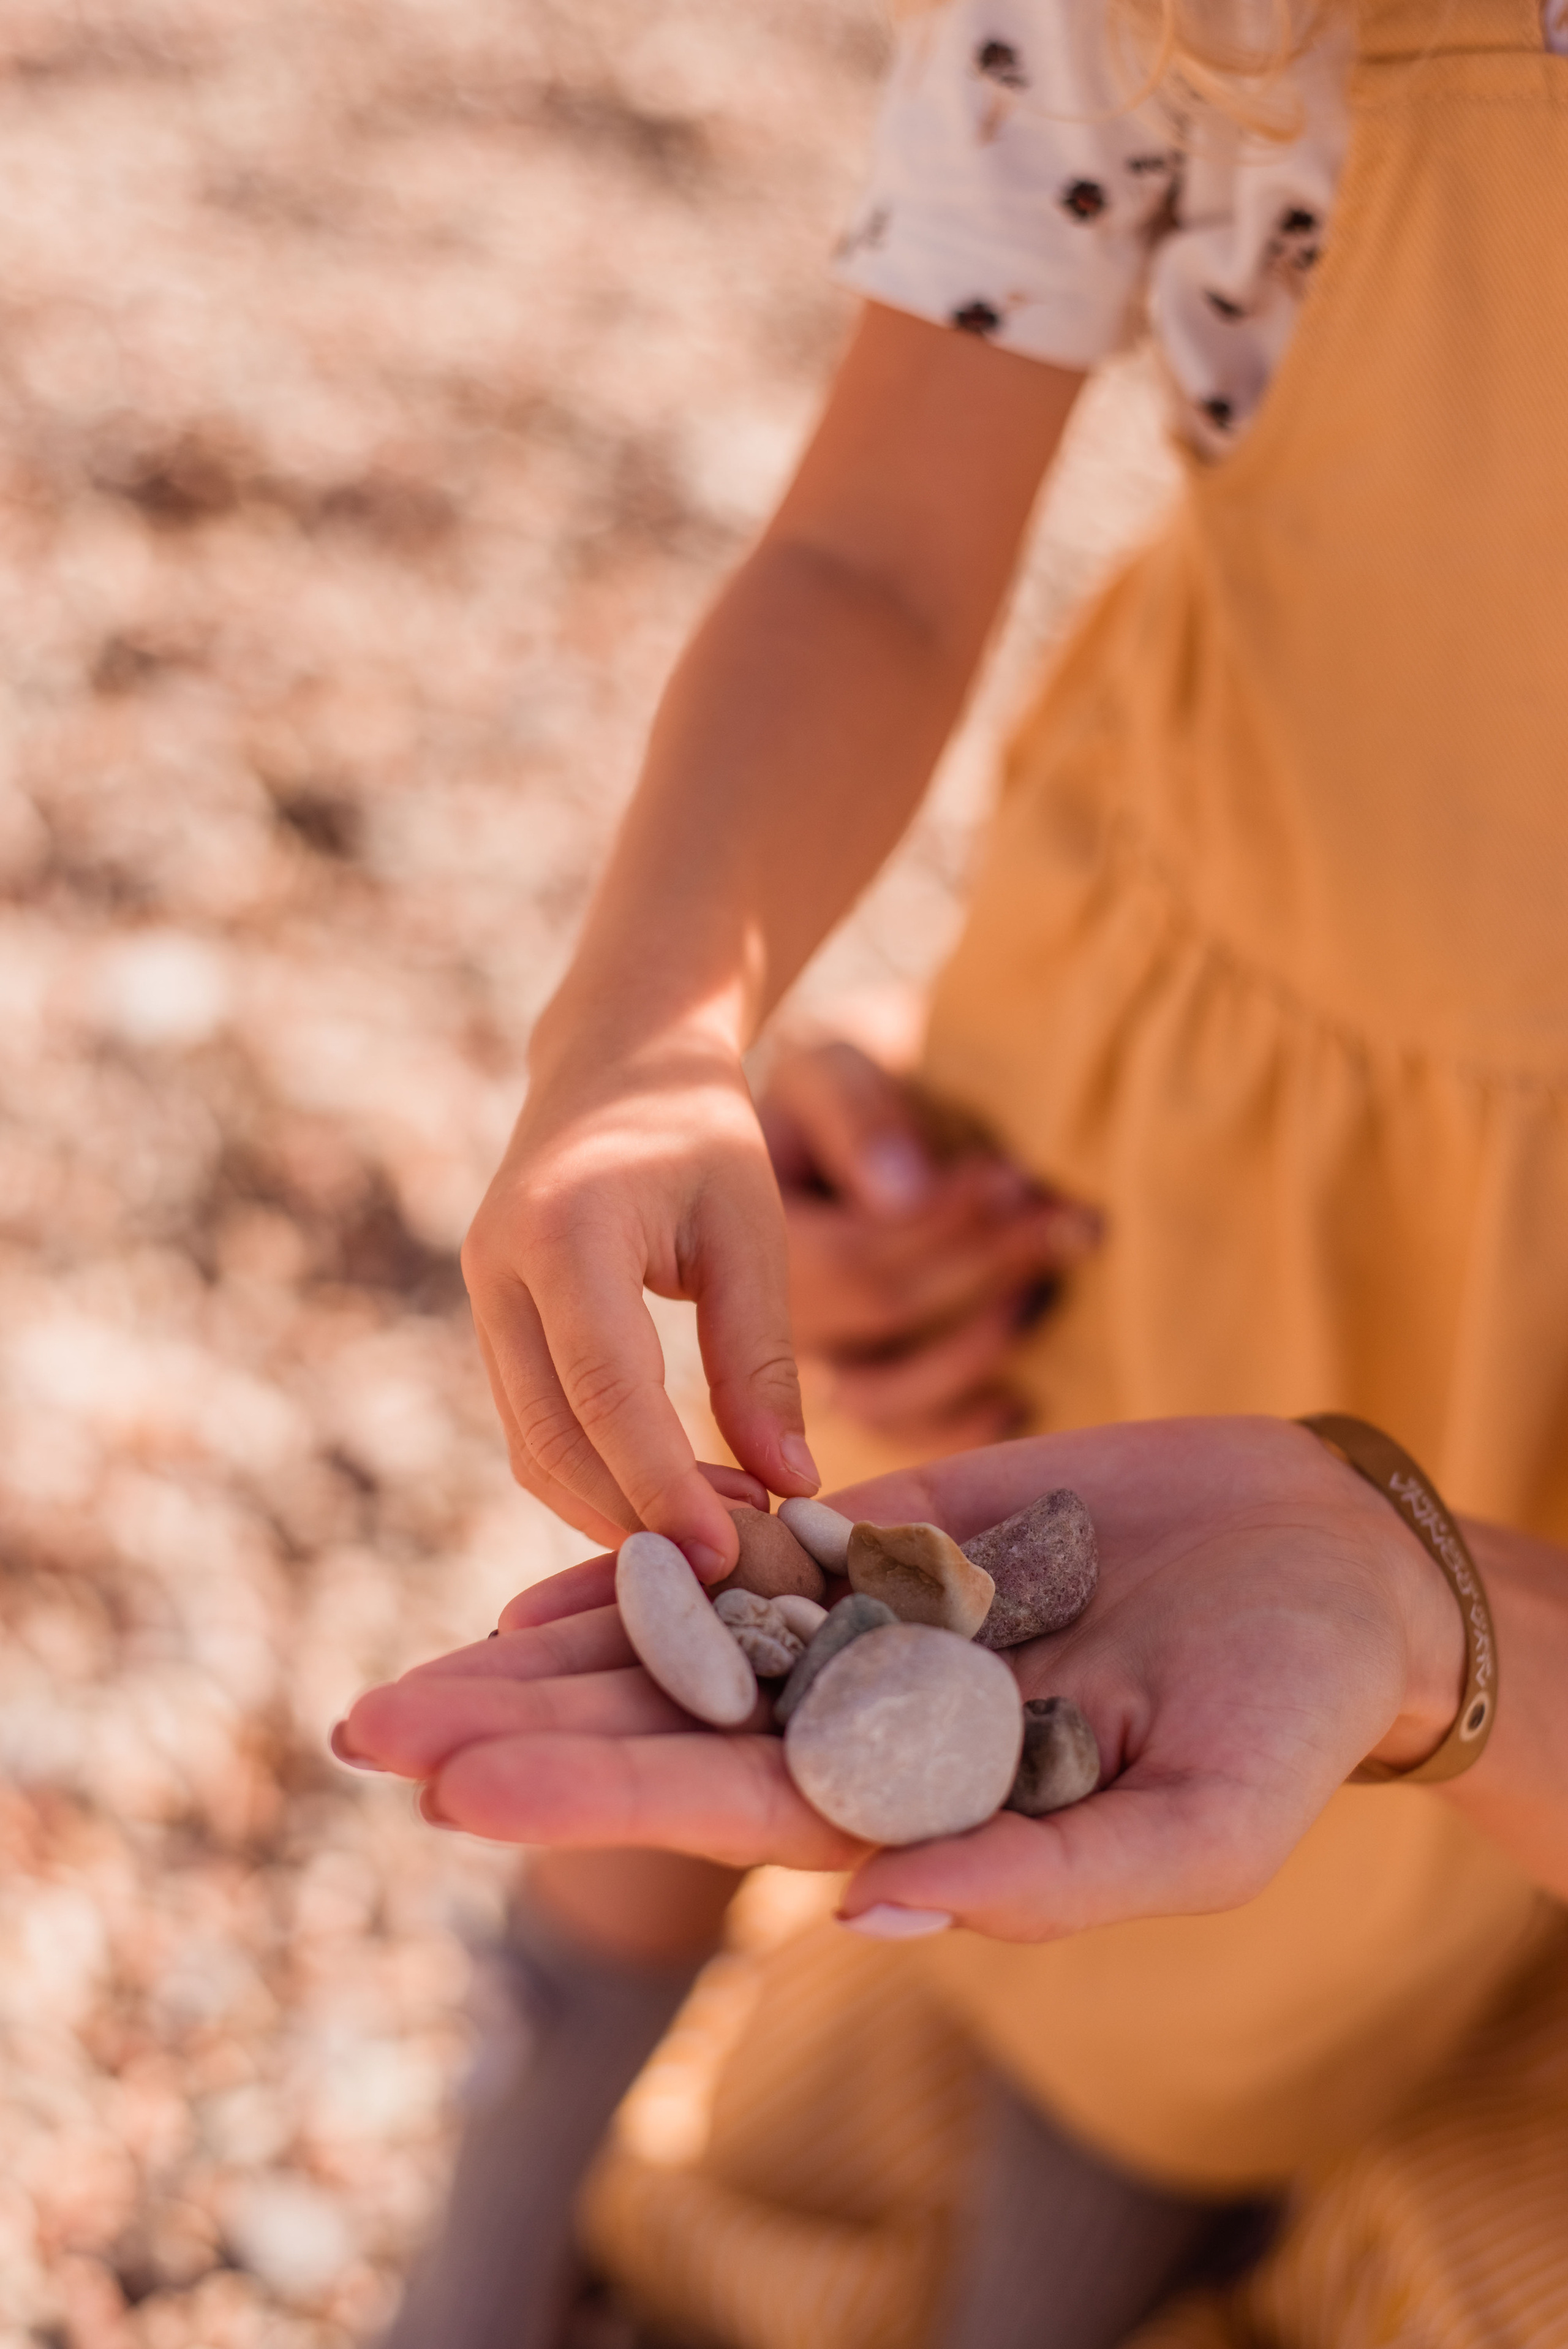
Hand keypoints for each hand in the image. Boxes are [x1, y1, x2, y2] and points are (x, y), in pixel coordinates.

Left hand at [338, 1418, 1464, 1937]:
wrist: (1333, 1574)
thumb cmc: (1292, 1720)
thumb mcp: (1194, 1826)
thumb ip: (1040, 1881)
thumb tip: (861, 1919)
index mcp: (921, 1804)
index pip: (720, 1802)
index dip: (588, 1790)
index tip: (453, 1787)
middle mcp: (872, 1721)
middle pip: (667, 1722)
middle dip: (523, 1724)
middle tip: (367, 1723)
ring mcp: (879, 1623)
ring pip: (692, 1630)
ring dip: (561, 1640)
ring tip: (424, 1652)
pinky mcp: (907, 1535)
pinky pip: (763, 1540)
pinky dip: (666, 1542)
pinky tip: (564, 1555)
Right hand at [462, 1029, 819, 1579]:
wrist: (617, 1061)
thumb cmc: (699, 1133)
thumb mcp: (750, 1233)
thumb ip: (760, 1361)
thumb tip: (789, 1488)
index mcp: (564, 1232)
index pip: (606, 1392)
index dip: (662, 1486)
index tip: (725, 1557)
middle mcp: (498, 1269)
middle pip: (553, 1437)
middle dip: (637, 1515)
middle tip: (732, 1565)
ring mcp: (481, 1298)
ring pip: (532, 1447)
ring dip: (614, 1507)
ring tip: (714, 1533)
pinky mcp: (491, 1322)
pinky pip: (533, 1425)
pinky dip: (595, 1475)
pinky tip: (670, 1495)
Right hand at [760, 1041, 1099, 1450]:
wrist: (788, 1133)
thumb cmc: (817, 1097)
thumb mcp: (825, 1073)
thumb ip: (857, 1120)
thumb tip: (904, 1197)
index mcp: (744, 1240)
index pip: (858, 1256)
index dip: (944, 1224)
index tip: (1012, 1176)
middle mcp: (758, 1318)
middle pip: (885, 1313)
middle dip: (987, 1262)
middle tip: (1068, 1215)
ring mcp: (802, 1364)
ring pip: (887, 1392)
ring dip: (980, 1344)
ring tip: (1045, 1287)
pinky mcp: (842, 1387)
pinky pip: (892, 1434)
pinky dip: (958, 1430)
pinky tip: (1021, 1402)